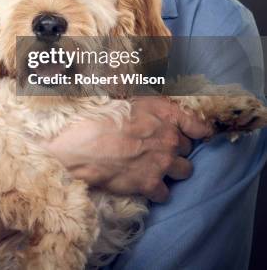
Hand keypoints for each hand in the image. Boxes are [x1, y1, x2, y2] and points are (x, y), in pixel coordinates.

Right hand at [40, 96, 212, 202]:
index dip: (199, 130)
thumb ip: (149, 104)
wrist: (87, 144)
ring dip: (173, 170)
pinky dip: (157, 191)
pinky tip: (145, 184)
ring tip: (158, 168)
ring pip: (185, 171)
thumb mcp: (128, 98)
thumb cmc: (103, 116)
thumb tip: (146, 94)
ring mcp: (163, 163)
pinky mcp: (151, 184)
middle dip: (176, 149)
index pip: (197, 124)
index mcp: (166, 115)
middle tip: (160, 148)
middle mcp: (170, 139)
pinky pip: (165, 193)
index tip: (199, 134)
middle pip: (187, 148)